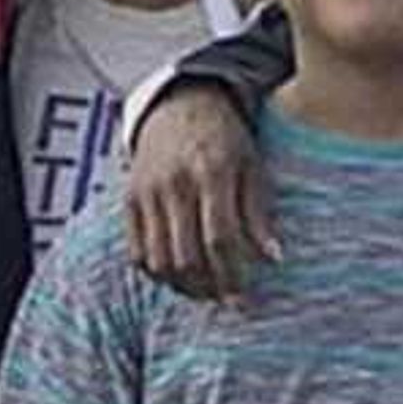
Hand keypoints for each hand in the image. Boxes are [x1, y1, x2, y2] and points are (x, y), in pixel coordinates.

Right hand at [122, 82, 279, 302]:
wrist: (180, 103)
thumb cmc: (225, 138)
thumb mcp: (252, 165)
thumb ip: (259, 212)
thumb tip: (273, 259)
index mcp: (211, 171)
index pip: (219, 238)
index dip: (232, 274)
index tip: (244, 298)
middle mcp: (175, 183)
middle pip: (186, 255)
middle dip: (208, 287)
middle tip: (226, 300)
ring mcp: (147, 192)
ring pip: (159, 260)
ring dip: (182, 286)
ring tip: (204, 293)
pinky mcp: (129, 199)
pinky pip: (136, 252)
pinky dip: (156, 273)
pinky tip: (178, 277)